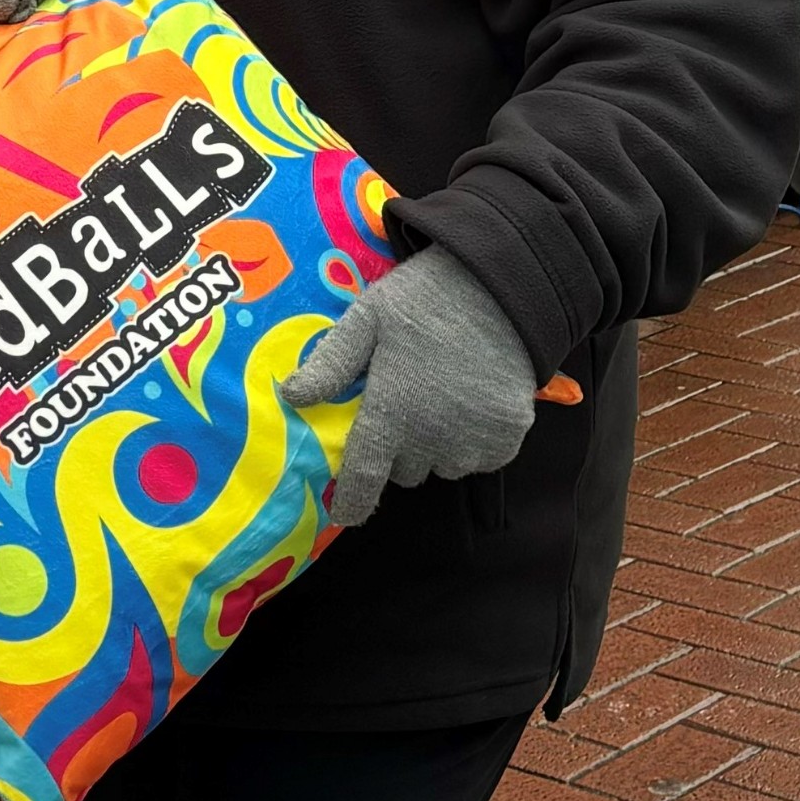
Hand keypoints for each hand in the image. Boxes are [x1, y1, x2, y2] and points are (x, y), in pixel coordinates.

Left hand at [280, 246, 538, 529]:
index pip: (364, 477)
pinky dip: (475, 442)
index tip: (344, 513)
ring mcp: (474, 441)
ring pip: (443, 466)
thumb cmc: (423, 301)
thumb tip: (290, 397)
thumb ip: (330, 364)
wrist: (500, 287)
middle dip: (399, 448)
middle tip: (406, 403)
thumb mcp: (366, 321)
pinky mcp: (509, 437)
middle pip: (405, 470)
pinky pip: (483, 459)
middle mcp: (431, 438)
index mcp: (391, 413)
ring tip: (442, 398)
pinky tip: (473, 403)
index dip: (352, 502)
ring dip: (438, 447)